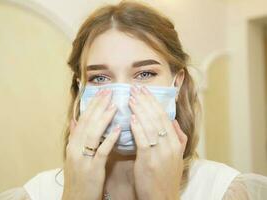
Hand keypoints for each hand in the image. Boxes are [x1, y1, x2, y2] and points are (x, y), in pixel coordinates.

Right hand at [62, 89, 120, 199]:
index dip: (92, 105)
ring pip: (93, 134)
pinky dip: (109, 139)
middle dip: (98, 106)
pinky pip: (101, 152)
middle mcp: (75, 149)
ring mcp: (83, 159)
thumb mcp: (73, 157)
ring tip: (114, 105)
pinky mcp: (92, 170)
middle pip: (87, 123)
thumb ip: (75, 138)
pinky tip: (118, 129)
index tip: (101, 92)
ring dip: (104, 118)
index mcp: (72, 145)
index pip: (83, 120)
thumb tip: (74, 121)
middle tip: (109, 91)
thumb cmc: (78, 178)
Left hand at [129, 85, 187, 199]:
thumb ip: (178, 139)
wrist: (162, 198)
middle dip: (145, 101)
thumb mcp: (177, 158)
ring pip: (150, 126)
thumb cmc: (166, 178)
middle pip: (157, 118)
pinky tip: (131, 117)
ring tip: (131, 97)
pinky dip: (138, 128)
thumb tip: (174, 123)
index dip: (154, 102)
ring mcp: (160, 153)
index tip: (144, 91)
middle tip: (135, 88)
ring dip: (139, 110)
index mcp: (175, 143)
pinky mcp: (149, 162)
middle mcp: (170, 146)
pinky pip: (143, 141)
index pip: (164, 117)